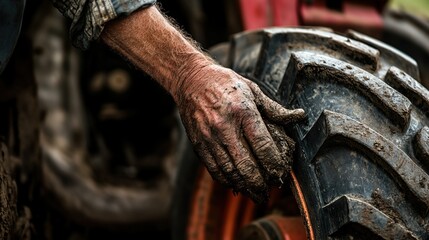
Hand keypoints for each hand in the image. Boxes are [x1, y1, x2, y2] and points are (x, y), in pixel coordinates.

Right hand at [176, 63, 304, 201]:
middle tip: (268, 191)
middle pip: (246, 164)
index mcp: (243, 111)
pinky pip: (213, 169)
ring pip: (229, 170)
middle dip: (260, 183)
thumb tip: (298, 117)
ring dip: (244, 186)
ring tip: (255, 194)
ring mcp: (209, 137)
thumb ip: (274, 109)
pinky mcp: (199, 144)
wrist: (191, 80)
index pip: (263, 145)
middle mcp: (225, 126)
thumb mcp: (252, 89)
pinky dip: (226, 180)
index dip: (274, 165)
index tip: (280, 174)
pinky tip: (235, 185)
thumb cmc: (225, 83)